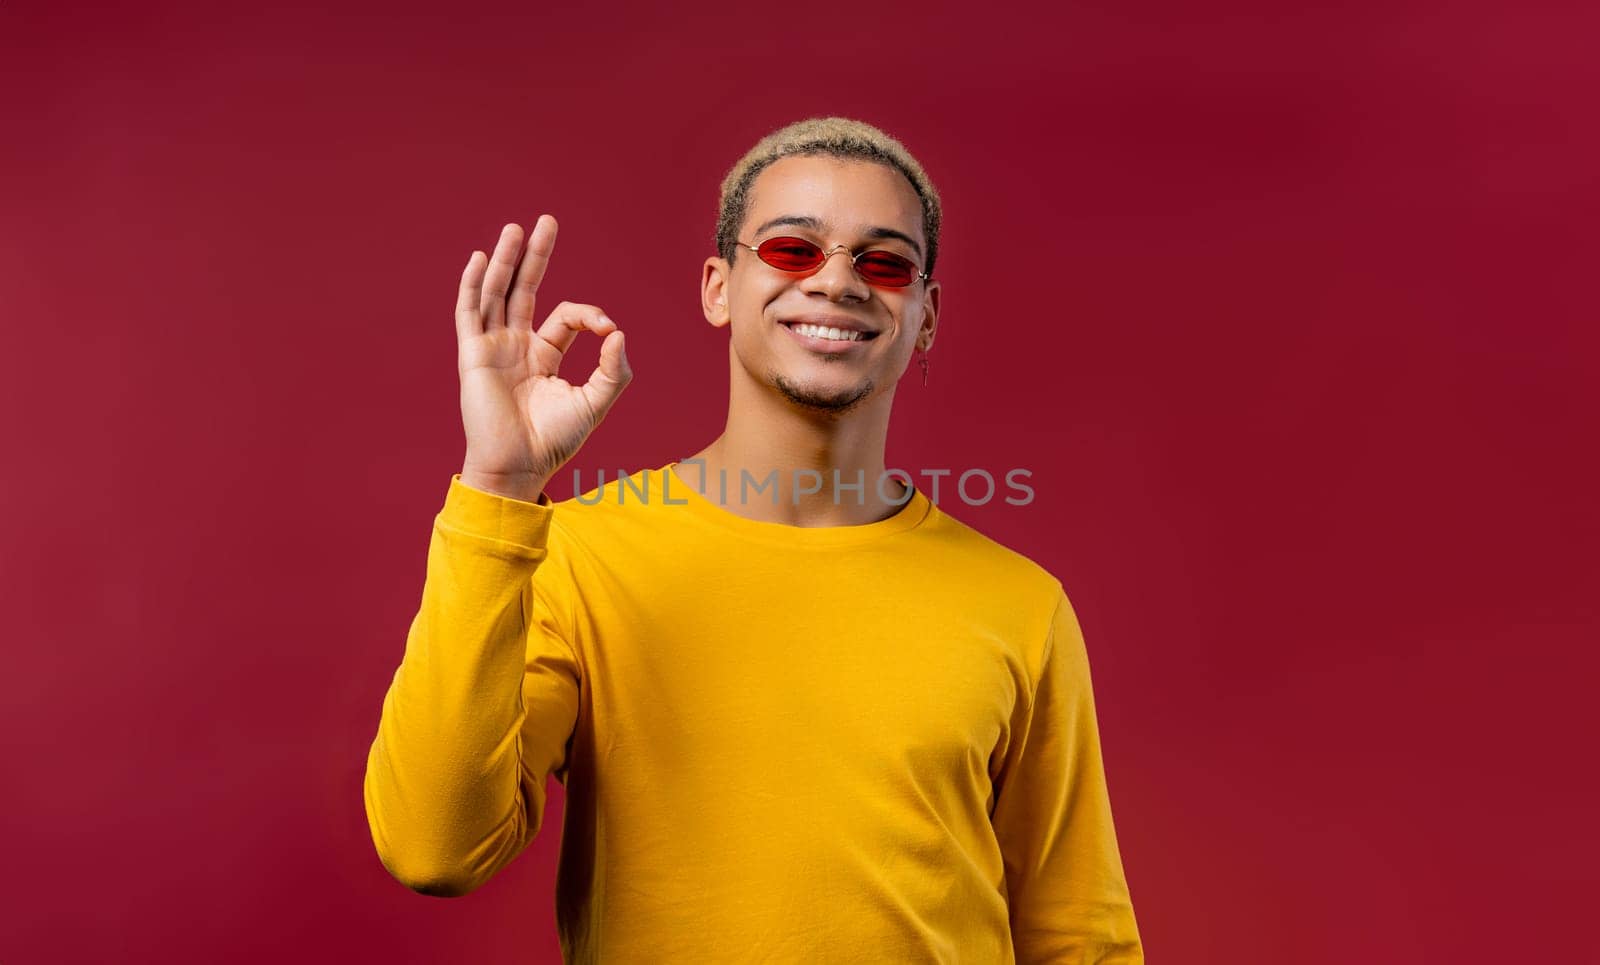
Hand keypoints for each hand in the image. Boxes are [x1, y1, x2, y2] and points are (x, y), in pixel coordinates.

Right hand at [455, 216, 631, 501]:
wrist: (519, 467)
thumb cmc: (554, 442)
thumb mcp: (595, 403)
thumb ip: (612, 371)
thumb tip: (620, 333)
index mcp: (544, 356)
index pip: (566, 317)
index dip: (590, 315)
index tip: (607, 330)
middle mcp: (517, 346)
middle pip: (526, 289)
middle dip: (537, 256)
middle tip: (547, 221)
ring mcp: (493, 347)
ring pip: (498, 293)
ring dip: (507, 260)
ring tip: (516, 228)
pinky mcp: (474, 355)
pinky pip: (470, 312)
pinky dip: (473, 285)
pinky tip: (481, 259)